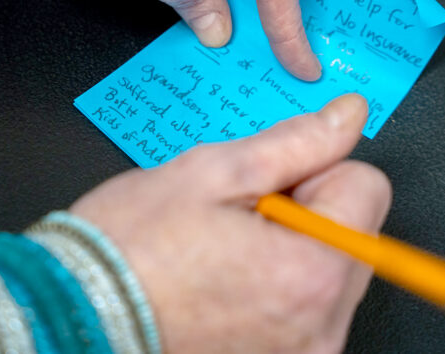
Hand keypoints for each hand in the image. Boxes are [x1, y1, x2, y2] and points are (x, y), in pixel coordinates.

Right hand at [71, 94, 391, 352]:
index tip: (268, 183)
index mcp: (310, 270)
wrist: (76, 315)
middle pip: (354, 234)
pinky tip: (227, 283)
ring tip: (225, 254)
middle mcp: (320, 327)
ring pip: (331, 270)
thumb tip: (347, 117)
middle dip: (306, 213)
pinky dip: (280, 289)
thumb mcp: (212, 172)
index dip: (315, 170)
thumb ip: (297, 141)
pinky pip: (308, 309)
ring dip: (292, 251)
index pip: (368, 187)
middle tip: (238, 219)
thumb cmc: (129, 248)